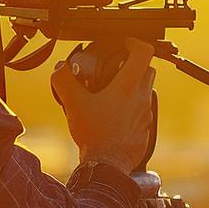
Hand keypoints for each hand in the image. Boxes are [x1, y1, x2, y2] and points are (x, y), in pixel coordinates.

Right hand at [51, 38, 155, 174]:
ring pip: (145, 91)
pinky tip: (115, 115)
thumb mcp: (73, 104)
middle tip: (116, 68)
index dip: (135, 42)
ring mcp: (146, 114)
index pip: (144, 52)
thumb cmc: (94, 135)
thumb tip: (60, 67)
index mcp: (127, 86)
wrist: (107, 165)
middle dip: (134, 65)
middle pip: (147, 69)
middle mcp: (141, 97)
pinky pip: (143, 111)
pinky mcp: (145, 128)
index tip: (124, 44)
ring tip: (112, 93)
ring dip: (133, 87)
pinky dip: (132, 107)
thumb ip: (63, 80)